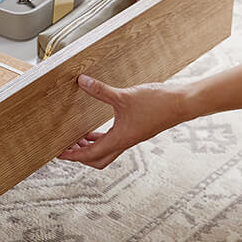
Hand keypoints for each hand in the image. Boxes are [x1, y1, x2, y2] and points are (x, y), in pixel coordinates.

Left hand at [59, 74, 190, 168]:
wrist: (183, 103)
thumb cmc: (158, 103)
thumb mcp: (124, 96)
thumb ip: (101, 90)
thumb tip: (83, 82)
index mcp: (120, 139)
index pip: (90, 154)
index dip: (73, 155)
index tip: (58, 154)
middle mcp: (124, 142)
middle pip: (98, 159)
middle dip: (81, 155)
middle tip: (66, 146)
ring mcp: (131, 137)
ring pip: (106, 151)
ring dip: (90, 146)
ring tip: (76, 137)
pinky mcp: (135, 130)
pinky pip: (113, 140)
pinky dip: (101, 138)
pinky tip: (96, 129)